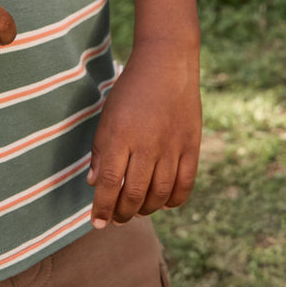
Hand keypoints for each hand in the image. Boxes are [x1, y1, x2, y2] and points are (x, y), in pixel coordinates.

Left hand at [86, 40, 201, 228]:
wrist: (167, 64)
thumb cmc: (131, 90)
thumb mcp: (108, 117)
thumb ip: (101, 151)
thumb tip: (94, 184)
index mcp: (120, 136)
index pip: (108, 184)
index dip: (102, 208)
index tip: (98, 223)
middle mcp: (146, 144)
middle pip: (133, 194)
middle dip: (122, 214)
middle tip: (117, 219)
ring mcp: (172, 146)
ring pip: (159, 194)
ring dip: (146, 209)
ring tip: (137, 211)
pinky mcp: (191, 145)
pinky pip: (184, 184)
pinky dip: (173, 200)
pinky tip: (163, 202)